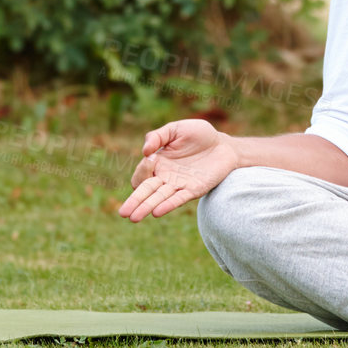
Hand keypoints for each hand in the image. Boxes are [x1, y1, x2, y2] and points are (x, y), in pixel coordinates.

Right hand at [117, 118, 239, 222]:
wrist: (223, 144)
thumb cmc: (199, 135)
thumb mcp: (176, 129)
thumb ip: (158, 136)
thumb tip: (145, 151)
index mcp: (158, 162)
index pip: (141, 174)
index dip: (142, 169)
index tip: (152, 157)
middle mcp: (165, 176)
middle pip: (145, 191)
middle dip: (134, 201)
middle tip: (123, 213)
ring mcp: (179, 185)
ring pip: (158, 198)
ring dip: (146, 208)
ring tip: (134, 218)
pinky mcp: (194, 189)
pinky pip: (178, 199)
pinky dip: (168, 205)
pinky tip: (157, 212)